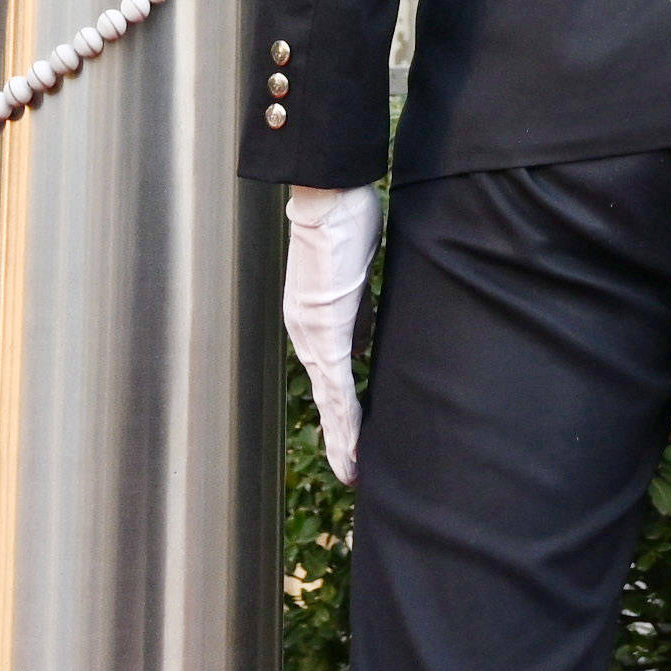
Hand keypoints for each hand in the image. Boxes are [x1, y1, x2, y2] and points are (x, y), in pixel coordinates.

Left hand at [282, 185, 379, 478]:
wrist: (326, 198)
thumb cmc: (343, 220)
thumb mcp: (354, 274)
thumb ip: (359, 312)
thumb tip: (366, 344)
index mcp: (310, 317)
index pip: (330, 372)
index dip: (341, 407)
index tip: (351, 434)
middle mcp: (304, 331)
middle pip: (327, 396)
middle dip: (340, 436)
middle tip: (351, 472)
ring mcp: (313, 335)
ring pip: (331, 400)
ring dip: (344, 438)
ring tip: (353, 471)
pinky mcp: (326, 333)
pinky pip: (338, 387)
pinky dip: (347, 420)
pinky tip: (354, 446)